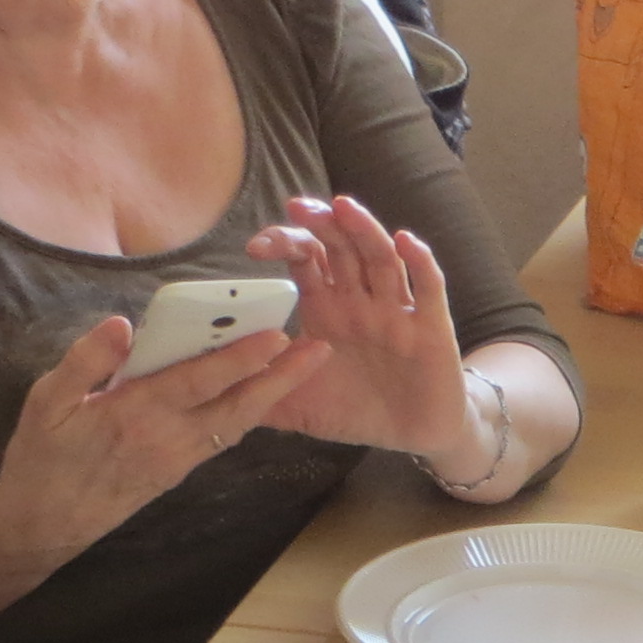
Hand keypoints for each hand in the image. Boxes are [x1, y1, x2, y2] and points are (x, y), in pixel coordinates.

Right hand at [0, 312, 329, 572]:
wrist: (43, 526)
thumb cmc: (41, 458)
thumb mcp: (45, 403)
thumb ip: (84, 362)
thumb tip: (121, 324)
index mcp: (134, 414)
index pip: (199, 380)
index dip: (240, 357)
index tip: (277, 333)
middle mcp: (166, 438)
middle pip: (237, 405)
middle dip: (281, 377)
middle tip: (320, 349)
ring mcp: (177, 459)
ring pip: (237, 423)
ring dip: (273, 394)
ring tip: (304, 366)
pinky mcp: (179, 471)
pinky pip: (222, 438)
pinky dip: (248, 413)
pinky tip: (264, 393)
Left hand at [247, 195, 478, 457]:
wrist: (413, 434)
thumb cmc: (357, 411)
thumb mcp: (299, 405)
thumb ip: (260, 393)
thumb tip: (211, 393)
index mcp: (327, 308)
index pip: (304, 260)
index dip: (284, 244)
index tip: (256, 248)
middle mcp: (360, 300)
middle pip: (341, 247)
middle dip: (321, 225)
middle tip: (299, 208)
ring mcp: (396, 309)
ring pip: (381, 258)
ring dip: (363, 230)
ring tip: (343, 208)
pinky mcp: (431, 326)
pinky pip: (429, 287)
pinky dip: (420, 262)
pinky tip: (405, 241)